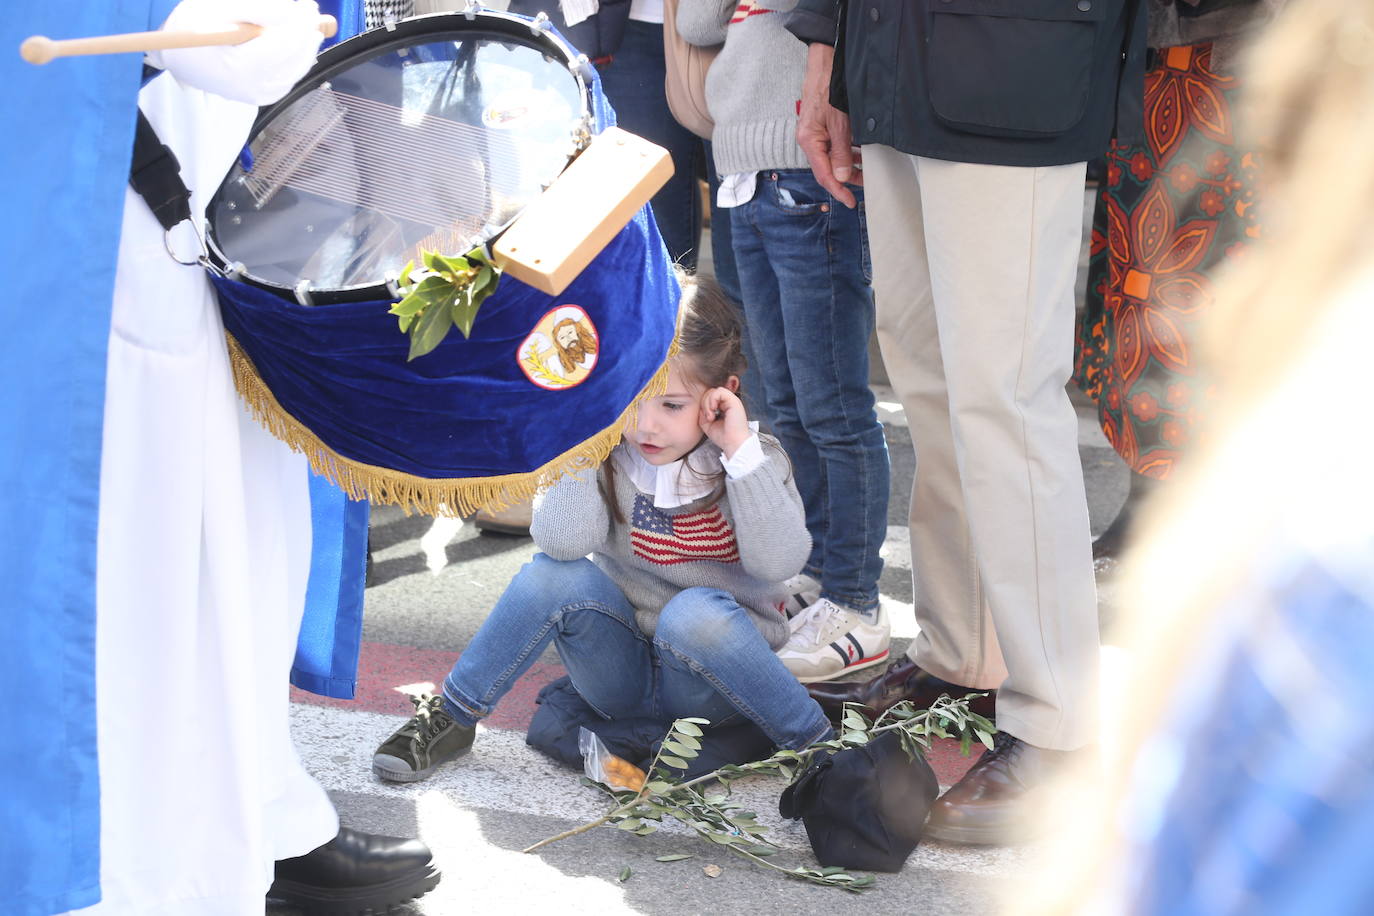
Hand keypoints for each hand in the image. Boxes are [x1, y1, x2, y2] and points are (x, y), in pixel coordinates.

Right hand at [151, 0, 324, 106]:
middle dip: (306, 33)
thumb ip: (259, 8)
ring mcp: (258, 96)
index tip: (309, 8)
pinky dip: (296, 59)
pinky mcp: (262, 97)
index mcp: (239, 67)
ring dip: (305, 46)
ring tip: (306, 23)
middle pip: (294, 59)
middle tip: (310, 9)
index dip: (300, 26)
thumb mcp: (221, 8)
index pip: (283, 46)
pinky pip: (288, 77)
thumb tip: (292, 12)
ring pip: (296, 69)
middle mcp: (251, 88)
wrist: (178, 54)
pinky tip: (297, 43)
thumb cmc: (194, 26)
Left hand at [699, 387, 749, 458]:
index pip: (709, 398)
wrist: (733, 444)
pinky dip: (712, 399)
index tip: (706, 419)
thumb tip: (700, 406)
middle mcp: (728, 403)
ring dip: (707, 403)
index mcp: (723, 407)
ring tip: (711, 416)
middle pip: (710, 393)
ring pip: (713, 391)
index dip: (704, 406)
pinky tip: (713, 410)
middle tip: (708, 417)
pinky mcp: (734, 401)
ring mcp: (732, 401)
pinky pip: (719, 391)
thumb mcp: (707, 424)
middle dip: (704, 404)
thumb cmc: (723, 437)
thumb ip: (702, 413)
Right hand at [797, 43, 859, 208]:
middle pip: (828, 167)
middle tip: (865, 185)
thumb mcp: (840, 123)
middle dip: (846, 178)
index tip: (850, 201)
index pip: (824, 174)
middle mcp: (810, 139)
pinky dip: (847, 151)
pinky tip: (860, 151)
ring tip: (866, 169)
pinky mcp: (822, 125)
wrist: (824, 62)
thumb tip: (843, 176)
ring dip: (849, 164)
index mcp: (809, 141)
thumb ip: (842, 152)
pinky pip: (834, 145)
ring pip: (832, 156)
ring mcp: (815, 132)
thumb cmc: (828, 88)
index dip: (838, 190)